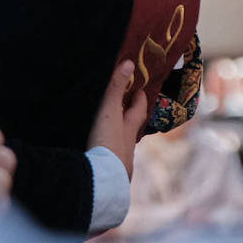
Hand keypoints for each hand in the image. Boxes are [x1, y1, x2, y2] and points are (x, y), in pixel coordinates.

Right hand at [87, 61, 148, 179]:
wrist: (103, 180)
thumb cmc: (107, 143)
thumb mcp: (109, 112)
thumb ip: (116, 89)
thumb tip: (129, 63)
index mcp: (128, 128)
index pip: (139, 110)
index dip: (140, 99)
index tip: (140, 90)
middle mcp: (128, 146)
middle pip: (132, 131)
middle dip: (130, 121)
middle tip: (126, 111)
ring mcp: (121, 163)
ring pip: (122, 148)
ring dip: (118, 141)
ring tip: (109, 135)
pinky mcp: (111, 177)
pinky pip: (111, 164)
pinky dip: (108, 159)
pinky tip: (101, 161)